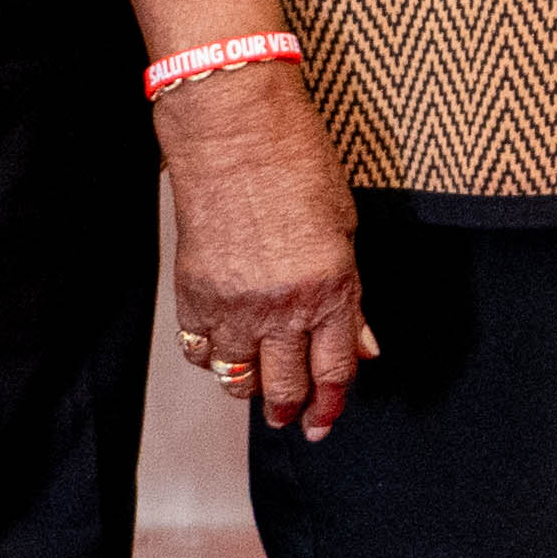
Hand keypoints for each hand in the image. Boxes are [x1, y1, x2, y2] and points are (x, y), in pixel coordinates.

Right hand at [159, 63, 373, 437]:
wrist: (235, 134)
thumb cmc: (298, 165)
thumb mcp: (345, 228)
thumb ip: (352, 295)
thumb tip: (362, 345)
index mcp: (331, 288)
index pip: (335, 369)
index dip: (331, 404)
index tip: (325, 423)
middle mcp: (283, 307)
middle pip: (287, 384)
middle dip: (292, 409)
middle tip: (292, 418)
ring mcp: (235, 305)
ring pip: (239, 377)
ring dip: (251, 388)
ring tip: (258, 388)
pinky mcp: (194, 296)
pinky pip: (201, 351)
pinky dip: (213, 358)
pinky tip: (224, 351)